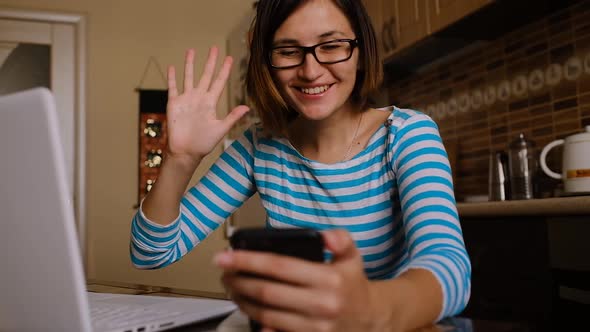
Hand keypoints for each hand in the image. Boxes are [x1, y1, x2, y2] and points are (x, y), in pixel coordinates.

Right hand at [166, 47, 249, 163]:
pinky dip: (172, 78)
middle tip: (214, 48)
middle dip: (210, 62)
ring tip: (191, 50)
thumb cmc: (204, 143)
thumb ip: (232, 117)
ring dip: (190, 64)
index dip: (224, 70)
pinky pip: (173, 88)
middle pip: (206, 75)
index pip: (219, 82)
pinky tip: (172, 67)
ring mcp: (186, 100)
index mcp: (211, 103)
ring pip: (189, 77)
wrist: (186, 152)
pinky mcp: (174, 104)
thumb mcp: (220, 129)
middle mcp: (199, 98)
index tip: (230, 58)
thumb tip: (247, 107)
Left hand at [214, 230, 379, 331]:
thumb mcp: (353, 256)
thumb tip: (326, 235)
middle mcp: (320, 304)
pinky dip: (257, 322)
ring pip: (265, 314)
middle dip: (239, 281)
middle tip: (223, 272)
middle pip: (266, 292)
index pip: (279, 267)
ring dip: (242, 300)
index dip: (248, 261)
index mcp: (329, 279)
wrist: (370, 320)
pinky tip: (246, 307)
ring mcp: (313, 327)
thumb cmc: (353, 285)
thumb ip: (341, 240)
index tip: (225, 257)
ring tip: (231, 287)